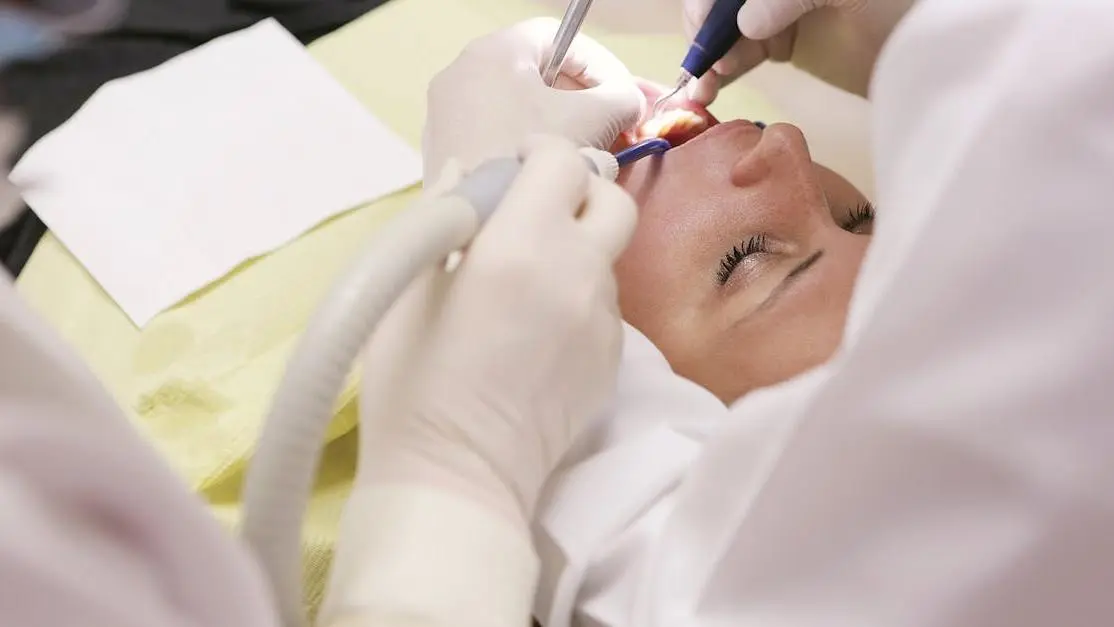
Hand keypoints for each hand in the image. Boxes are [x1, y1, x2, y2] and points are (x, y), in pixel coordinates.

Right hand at [357, 136, 636, 527]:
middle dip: (579, 190)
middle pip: (612, 199)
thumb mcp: (409, 290)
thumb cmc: (413, 384)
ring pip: (608, 257)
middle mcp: (579, 273)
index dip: (539, 152)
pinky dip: (579, 298)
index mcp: (523, 245)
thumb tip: (464, 171)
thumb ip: (444, 216)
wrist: (457, 478)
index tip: (513, 164)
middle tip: (535, 210)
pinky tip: (537, 332)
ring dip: (577, 248)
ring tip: (525, 283)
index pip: (562, 162)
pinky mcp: (613, 362)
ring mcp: (604, 321)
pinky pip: (605, 307)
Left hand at [422, 18, 645, 181]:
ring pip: (515, 105)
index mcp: (493, 52)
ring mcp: (445, 114)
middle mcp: (460, 74)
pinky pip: (495, 132)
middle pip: (535, 70)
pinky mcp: (442, 150)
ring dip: (557, 122)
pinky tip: (551, 171)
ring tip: (588, 152)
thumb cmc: (534, 160)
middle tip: (614, 126)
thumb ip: (622, 99)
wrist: (476, 225)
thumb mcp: (592, 121)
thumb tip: (631, 101)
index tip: (624, 96)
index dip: (601, 63)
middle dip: (583, 97)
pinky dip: (527, 142)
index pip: (559, 36)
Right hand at [682, 0, 916, 102]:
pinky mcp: (786, 39)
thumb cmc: (909, 8)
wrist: (941, 53)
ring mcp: (782, 6)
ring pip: (729, 24)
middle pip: (726, 1)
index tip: (706, 29)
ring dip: (711, 53)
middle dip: (708, 28)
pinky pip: (743, 48)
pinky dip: (723, 67)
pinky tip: (711, 87)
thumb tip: (747, 22)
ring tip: (705, 88)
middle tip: (705, 66)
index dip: (710, 3)